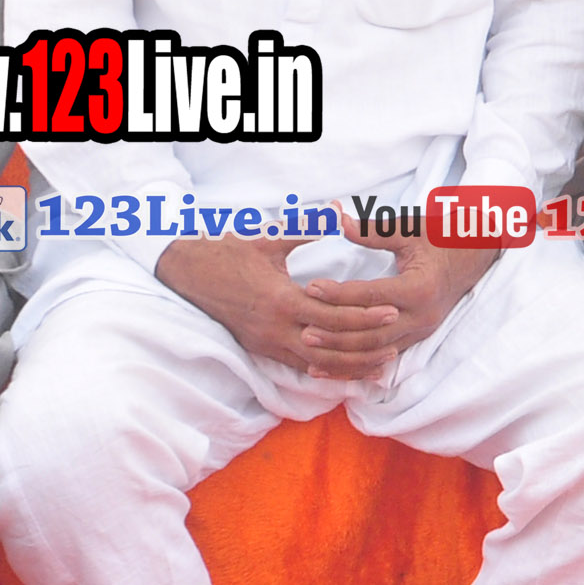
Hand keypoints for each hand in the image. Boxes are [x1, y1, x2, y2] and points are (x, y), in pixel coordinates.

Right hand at [158, 232, 397, 376]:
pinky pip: (298, 367)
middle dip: (364, 347)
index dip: (364, 316)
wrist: (187, 274)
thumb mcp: (269, 239)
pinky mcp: (260, 350)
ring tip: (380, 366)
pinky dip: (325, 371)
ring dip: (348, 367)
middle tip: (396, 342)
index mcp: (281, 300)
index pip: (332, 316)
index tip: (392, 310)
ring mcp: (266, 343)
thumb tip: (337, 211)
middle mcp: (274, 328)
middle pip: (329, 347)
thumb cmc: (229, 253)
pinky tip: (346, 372)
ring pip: (315, 365)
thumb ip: (307, 230)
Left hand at [296, 210, 499, 378]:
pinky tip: (331, 366)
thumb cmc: (442, 238)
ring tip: (310, 347)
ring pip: (375, 351)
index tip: (311, 287)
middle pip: (371, 332)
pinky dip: (355, 364)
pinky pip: (383, 356)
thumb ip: (373, 231)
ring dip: (341, 353)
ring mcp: (421, 330)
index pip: (371, 296)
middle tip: (303, 325)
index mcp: (420, 288)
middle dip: (335, 331)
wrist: (477, 255)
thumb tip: (338, 222)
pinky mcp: (418, 337)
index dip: (338, 294)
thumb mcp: (410, 230)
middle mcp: (422, 315)